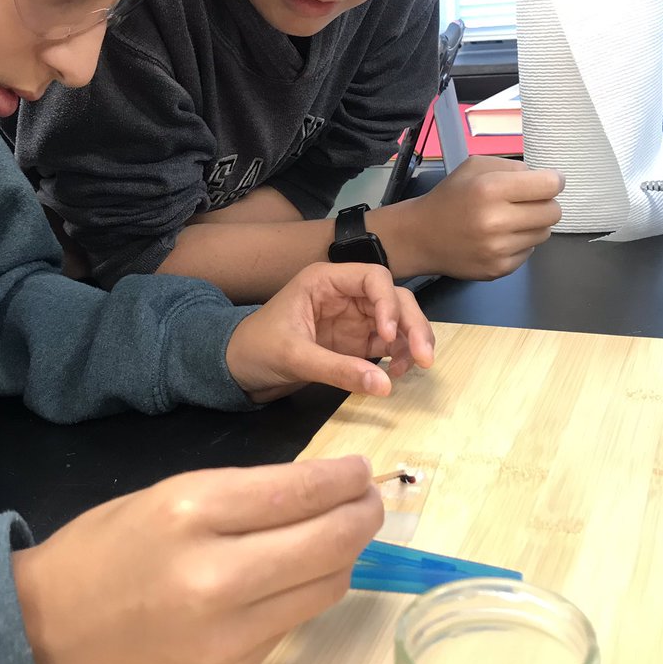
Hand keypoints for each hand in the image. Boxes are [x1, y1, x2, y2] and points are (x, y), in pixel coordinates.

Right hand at [12, 456, 382, 663]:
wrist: (43, 633)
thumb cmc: (103, 550)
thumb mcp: (167, 497)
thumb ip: (244, 496)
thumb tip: (321, 490)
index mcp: (192, 511)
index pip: (301, 490)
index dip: (346, 479)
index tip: (362, 471)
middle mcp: (215, 573)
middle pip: (331, 542)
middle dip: (364, 515)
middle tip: (370, 501)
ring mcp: (226, 633)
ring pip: (326, 587)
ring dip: (344, 557)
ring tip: (339, 537)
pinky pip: (292, 625)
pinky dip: (303, 595)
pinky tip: (292, 579)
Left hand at [225, 262, 435, 402]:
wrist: (237, 369)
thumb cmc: (256, 349)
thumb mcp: (294, 358)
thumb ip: (338, 369)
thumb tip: (385, 385)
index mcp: (326, 281)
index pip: (373, 278)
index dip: (388, 303)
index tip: (389, 336)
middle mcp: (346, 295)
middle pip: (394, 298)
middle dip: (413, 324)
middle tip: (425, 357)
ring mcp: (354, 318)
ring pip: (398, 321)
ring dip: (413, 341)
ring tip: (412, 368)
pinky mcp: (357, 341)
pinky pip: (390, 344)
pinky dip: (400, 357)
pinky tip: (396, 373)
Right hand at [409, 157, 563, 279]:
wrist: (421, 237)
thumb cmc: (450, 197)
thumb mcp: (475, 166)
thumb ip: (512, 167)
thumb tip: (547, 180)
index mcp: (490, 189)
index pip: (549, 186)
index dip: (553, 181)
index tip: (547, 182)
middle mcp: (496, 221)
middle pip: (553, 212)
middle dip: (545, 204)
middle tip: (528, 202)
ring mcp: (498, 250)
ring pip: (544, 233)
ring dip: (533, 224)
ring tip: (510, 220)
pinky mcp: (499, 269)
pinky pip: (529, 252)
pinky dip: (520, 243)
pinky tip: (500, 238)